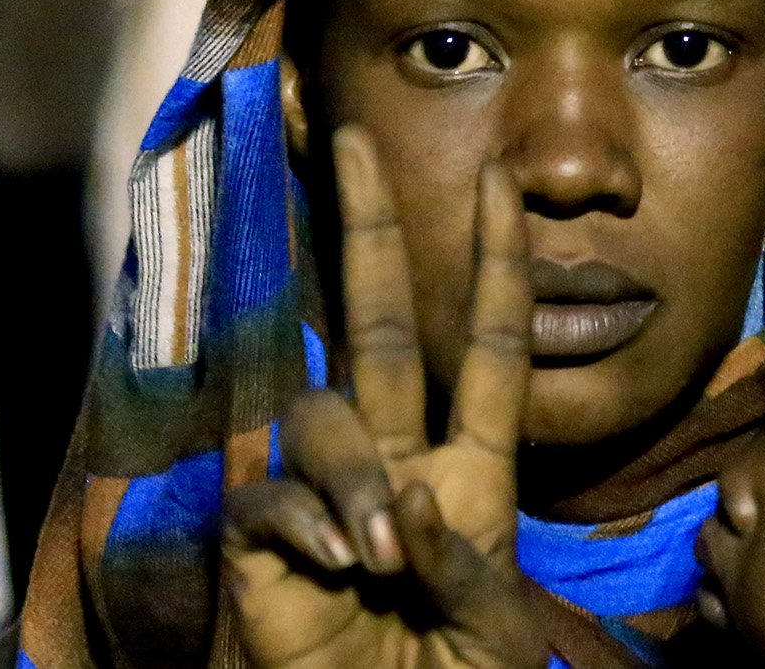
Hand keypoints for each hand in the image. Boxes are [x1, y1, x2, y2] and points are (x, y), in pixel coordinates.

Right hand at [222, 127, 546, 668]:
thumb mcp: (494, 626)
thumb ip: (463, 560)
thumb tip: (404, 498)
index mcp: (469, 472)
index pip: (488, 347)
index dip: (495, 264)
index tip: (503, 182)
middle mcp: (395, 462)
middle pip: (381, 326)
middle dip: (371, 232)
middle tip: (358, 143)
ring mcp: (326, 495)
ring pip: (323, 418)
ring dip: (353, 476)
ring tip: (376, 558)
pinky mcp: (262, 543)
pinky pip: (271, 498)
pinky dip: (306, 525)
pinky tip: (334, 568)